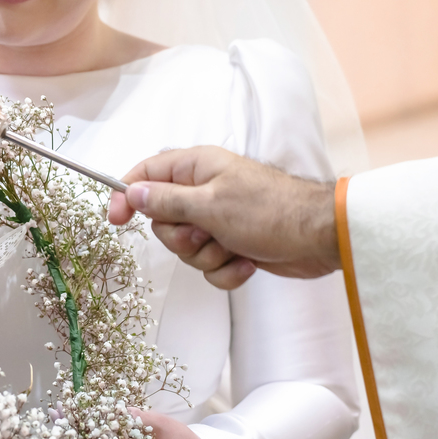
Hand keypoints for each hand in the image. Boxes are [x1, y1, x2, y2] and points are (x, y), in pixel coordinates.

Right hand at [107, 146, 338, 289]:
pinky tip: (247, 262)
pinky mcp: (233, 245)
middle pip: (164, 221)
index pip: (146, 174)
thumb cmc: (270, 211)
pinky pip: (210, 266)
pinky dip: (226, 270)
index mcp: (196, 168)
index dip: (127, 195)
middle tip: (204, 234)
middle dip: (182, 238)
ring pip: (186, 248)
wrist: (321, 239)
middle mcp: (204, 191)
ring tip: (233, 248)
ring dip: (207, 256)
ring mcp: (219, 220)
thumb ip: (166, 200)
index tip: (115, 220)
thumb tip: (132, 191)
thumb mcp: (210, 205)